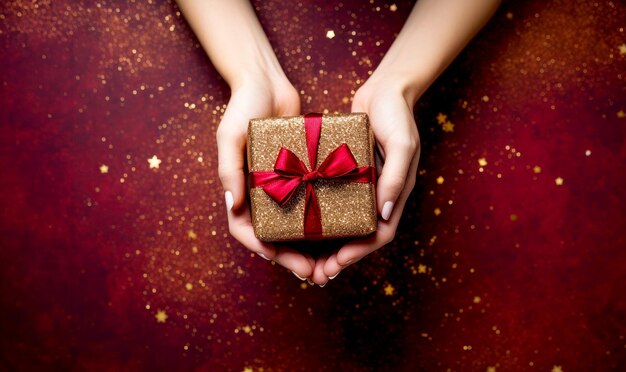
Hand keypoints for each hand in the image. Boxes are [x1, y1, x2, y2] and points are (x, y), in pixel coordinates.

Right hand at [217, 76, 315, 279]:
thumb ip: (229, 169)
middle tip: (313, 273)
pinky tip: (340, 233)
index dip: (261, 248)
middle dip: (291, 258)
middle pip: (273, 236)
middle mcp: (260, 194)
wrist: (267, 83)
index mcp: (239, 190)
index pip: (245, 229)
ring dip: (308, 250)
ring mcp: (281, 188)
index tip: (279, 259)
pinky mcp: (300, 177)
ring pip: (294, 228)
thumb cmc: (242, 107)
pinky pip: (309, 206)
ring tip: (328, 264)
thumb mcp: (230, 135)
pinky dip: (321, 223)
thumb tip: (233, 205)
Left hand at [308, 76, 420, 285]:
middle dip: (340, 258)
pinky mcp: (349, 175)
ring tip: (307, 260)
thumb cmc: (397, 115)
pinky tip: (302, 225)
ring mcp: (364, 187)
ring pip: (346, 224)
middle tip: (316, 274)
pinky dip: (323, 218)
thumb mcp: (401, 144)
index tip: (336, 265)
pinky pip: (336, 203)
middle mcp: (380, 195)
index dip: (359, 253)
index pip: (380, 234)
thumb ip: (395, 178)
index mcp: (395, 193)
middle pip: (360, 236)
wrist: (387, 91)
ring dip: (329, 245)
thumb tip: (385, 215)